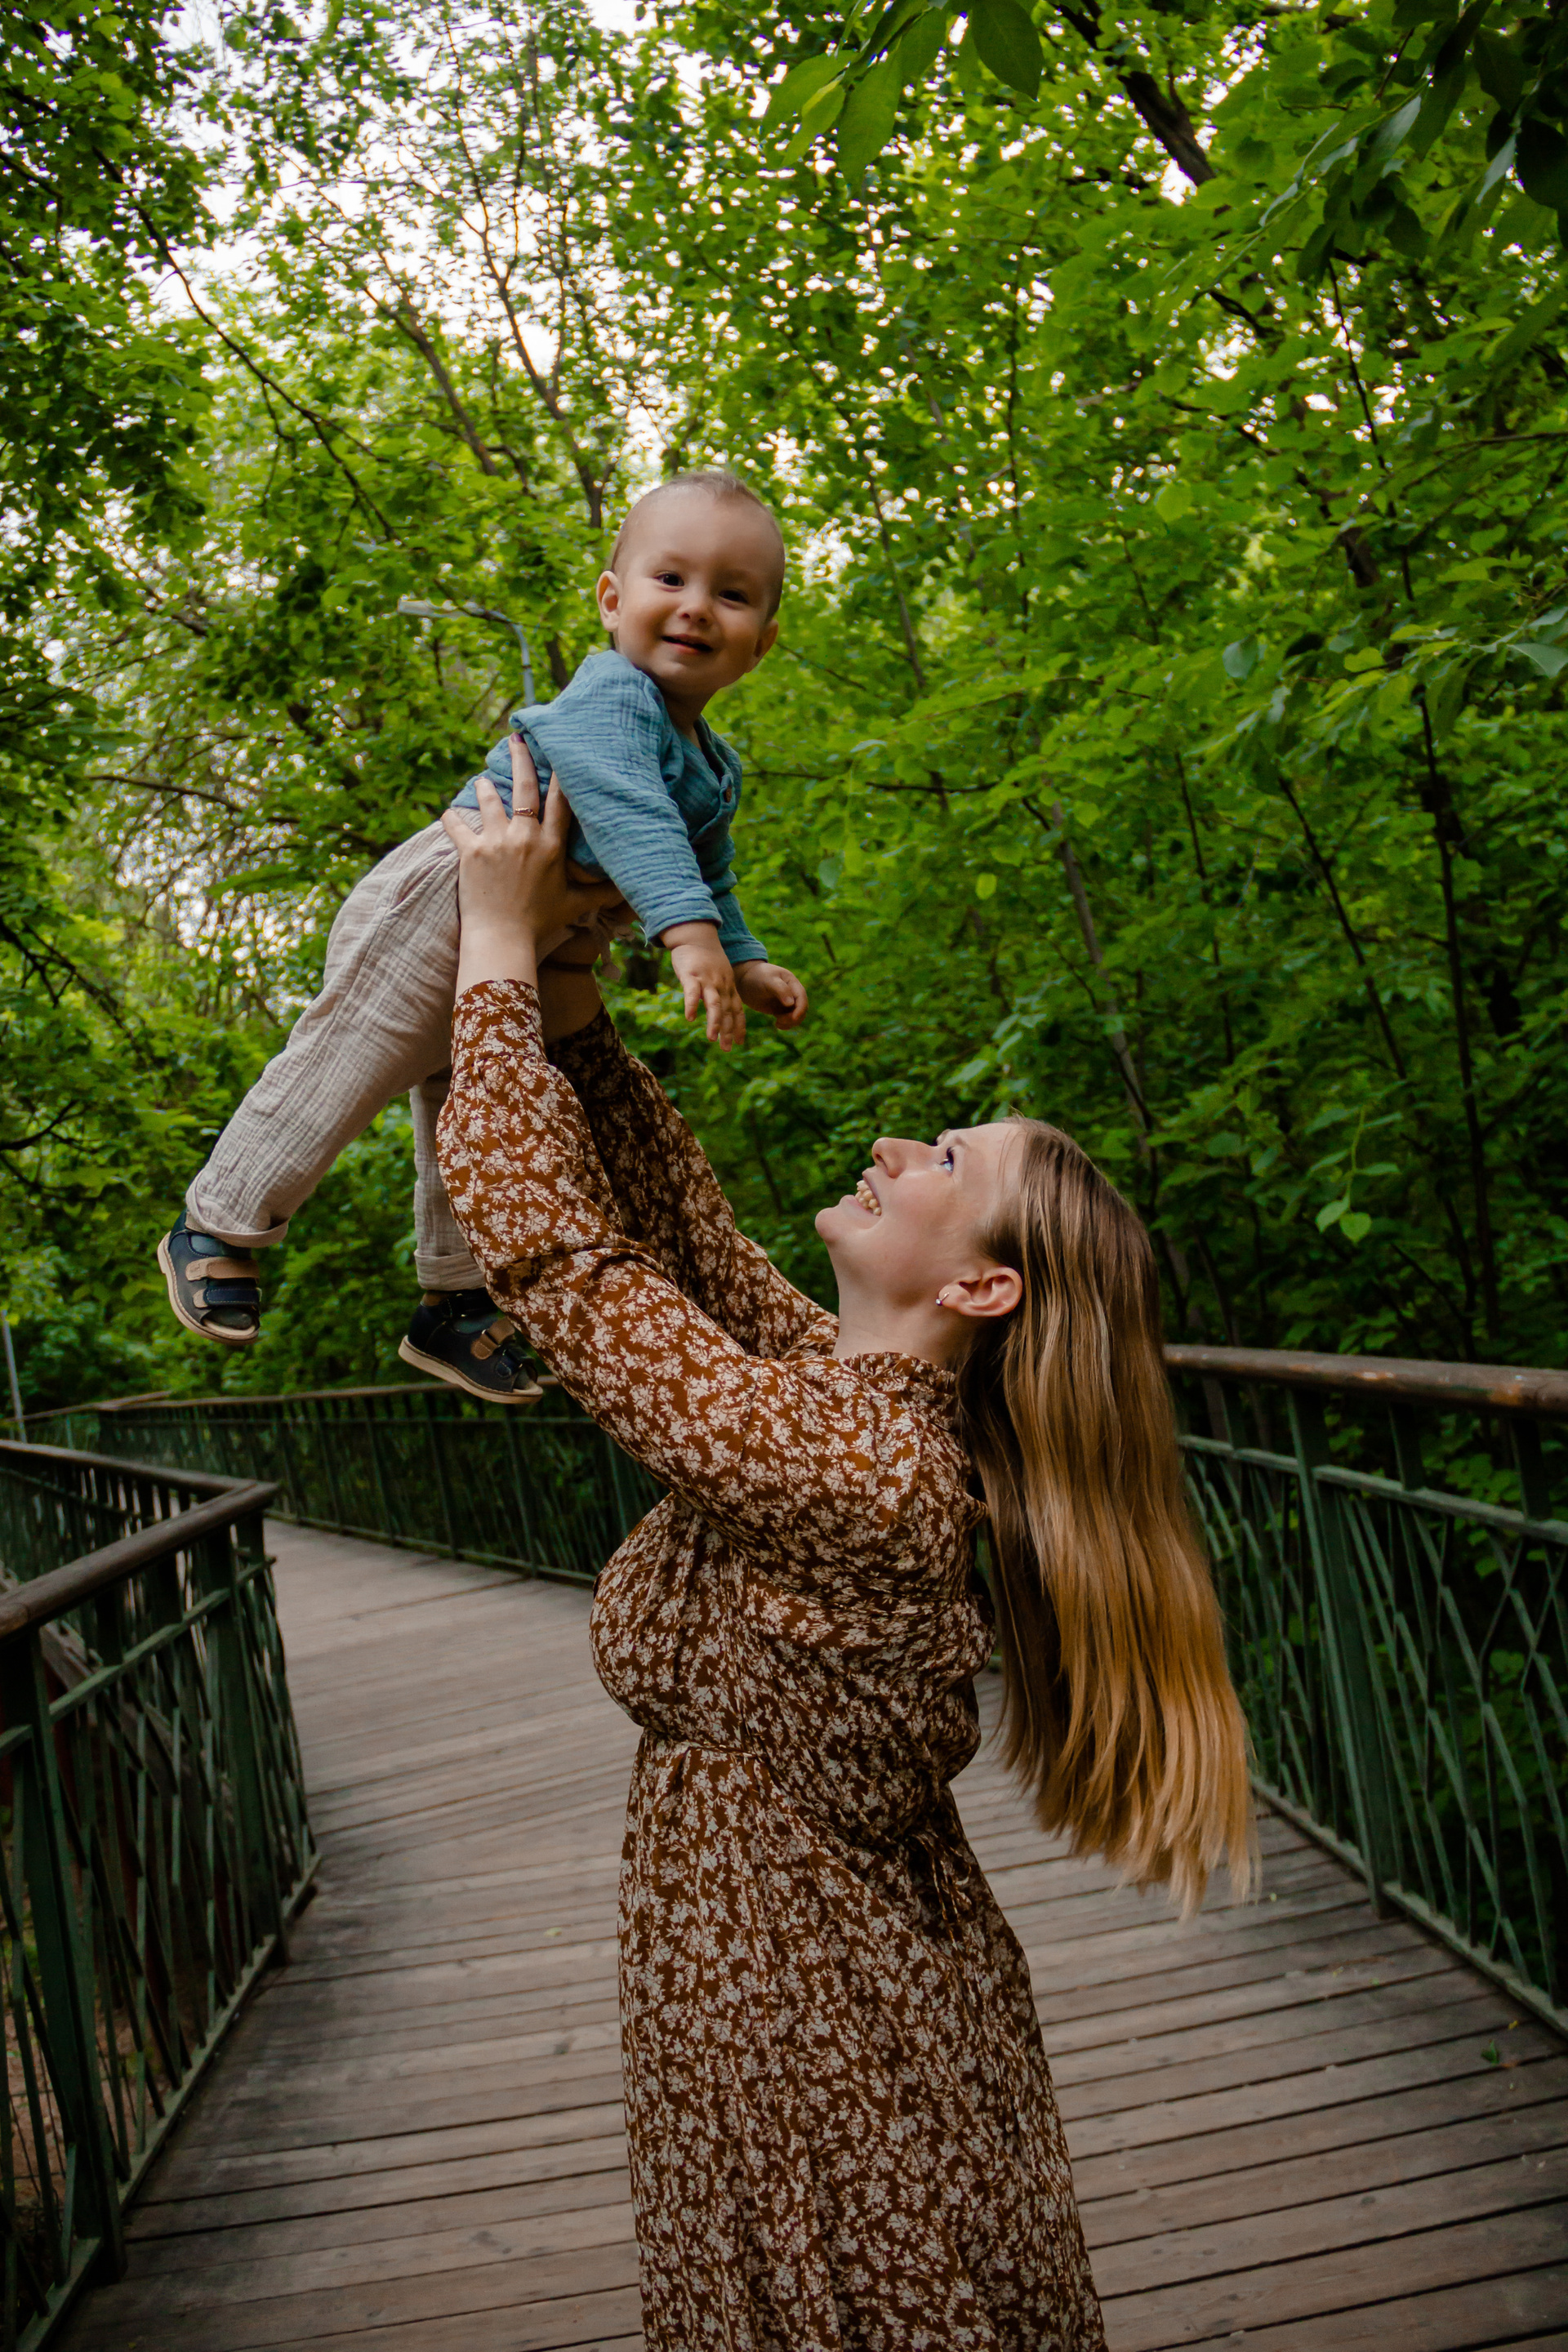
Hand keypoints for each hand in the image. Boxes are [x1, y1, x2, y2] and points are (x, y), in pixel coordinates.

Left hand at [440, 746, 624, 998]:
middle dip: (520, 759)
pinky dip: (452, 817)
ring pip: (488, 799)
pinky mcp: (470, 852)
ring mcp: (496, 842)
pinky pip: (457, 825)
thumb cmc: (540, 923)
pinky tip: (450, 812)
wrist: (503, 939)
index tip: (557, 751)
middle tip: (515, 739)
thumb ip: (600, 893)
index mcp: (551, 846)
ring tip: (482, 781)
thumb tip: (627, 892)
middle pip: (524, 788)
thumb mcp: (574, 905)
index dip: (559, 774)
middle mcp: (525, 837)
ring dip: (484, 787)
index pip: (559, 801)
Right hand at [665, 923, 745, 1049]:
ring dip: (714, 1022)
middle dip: (728, 1031)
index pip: (737, 1009)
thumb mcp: (719, 975)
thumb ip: (720, 992)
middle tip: (727, 1049)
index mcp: (728, 986)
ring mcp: (707, 980)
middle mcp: (721, 985)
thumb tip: (719, 1011)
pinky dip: (691, 1005)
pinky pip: (692, 992)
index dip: (739, 1026)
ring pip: (714, 1004)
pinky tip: (690, 1018)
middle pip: (727, 1011)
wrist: (696, 936)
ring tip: (711, 1038)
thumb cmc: (706, 958)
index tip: (741, 1042)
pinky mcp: (691, 975)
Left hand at [734, 960, 808, 1031]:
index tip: (793, 1018)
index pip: (802, 998)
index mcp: (792, 983)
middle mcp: (792, 992)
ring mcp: (786, 1001)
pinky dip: (785, 1024)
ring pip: (796, 1016)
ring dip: (790, 1022)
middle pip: (802, 1009)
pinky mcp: (779, 1009)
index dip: (801, 1009)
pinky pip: (788, 1019)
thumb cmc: (757, 976)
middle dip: (794, 1017)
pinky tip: (777, 1024)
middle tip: (779, 1020)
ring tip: (777, 1023)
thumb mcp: (768, 980)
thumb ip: (780, 989)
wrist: (744, 979)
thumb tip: (791, 1004)